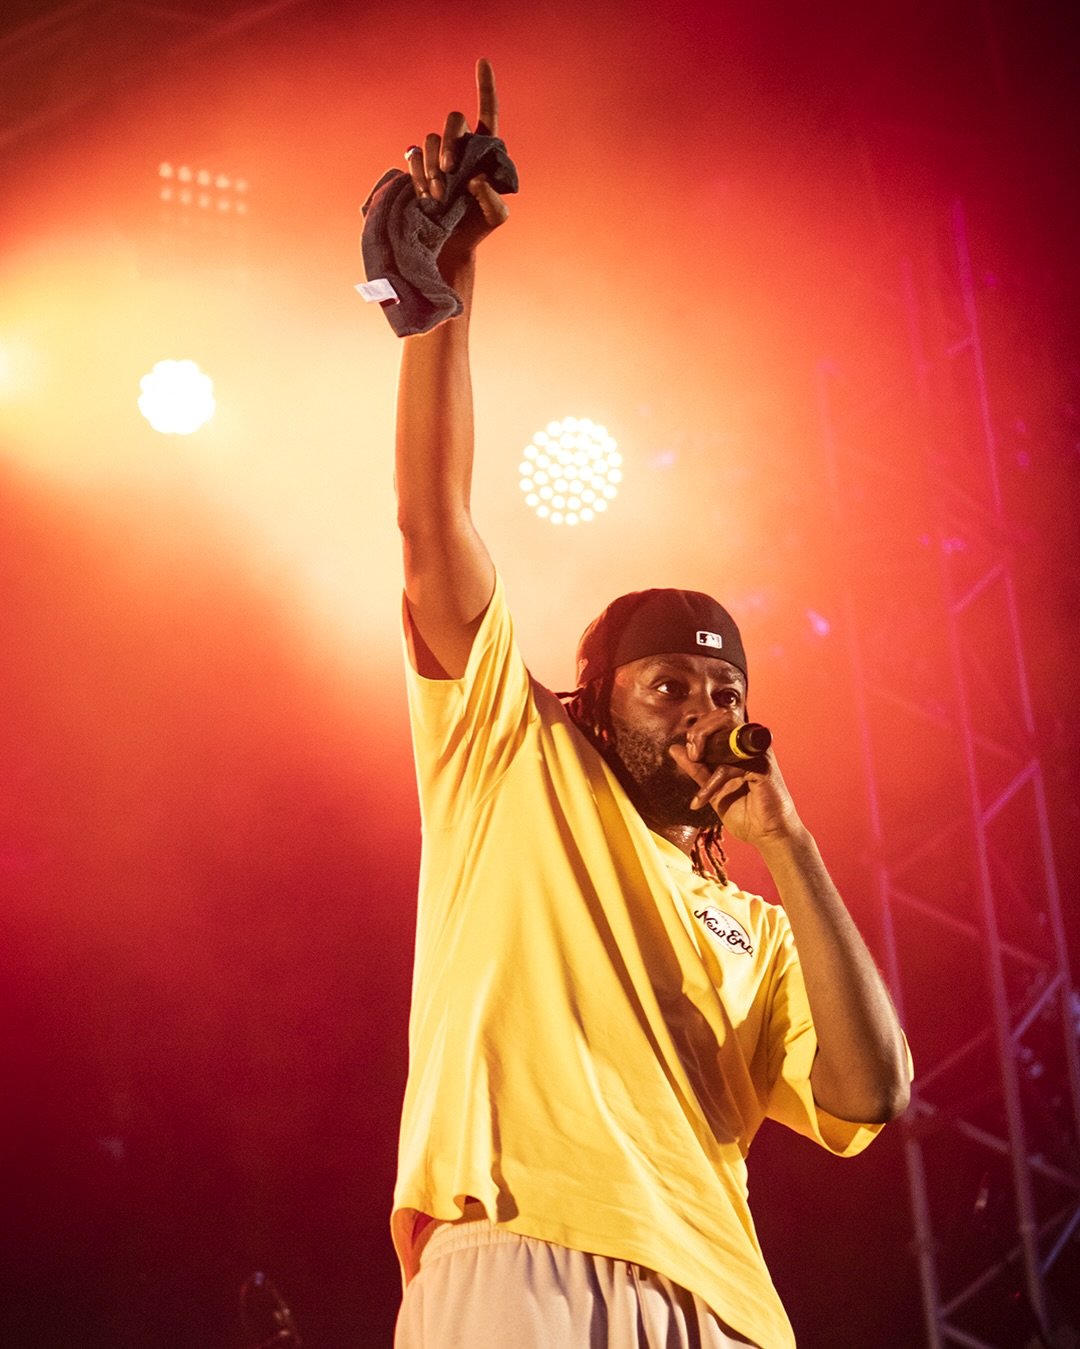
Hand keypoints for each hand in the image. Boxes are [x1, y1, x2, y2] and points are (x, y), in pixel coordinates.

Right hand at [405, 58, 508, 257]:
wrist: (452, 245)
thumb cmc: (479, 228)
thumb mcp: (496, 216)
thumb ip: (493, 197)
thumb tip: (475, 179)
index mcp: (486, 149)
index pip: (488, 111)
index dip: (485, 86)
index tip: (482, 60)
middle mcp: (462, 146)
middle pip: (453, 120)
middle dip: (449, 141)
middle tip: (449, 172)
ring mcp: (438, 156)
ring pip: (430, 139)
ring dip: (433, 166)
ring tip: (438, 196)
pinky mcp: (419, 168)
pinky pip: (413, 157)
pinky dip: (418, 175)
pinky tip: (425, 196)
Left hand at [669, 715, 802, 850]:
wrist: (768, 836)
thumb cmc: (745, 812)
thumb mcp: (712, 788)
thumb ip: (696, 768)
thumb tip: (675, 748)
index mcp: (740, 747)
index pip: (717, 719)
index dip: (699, 728)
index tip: (689, 752)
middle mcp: (752, 745)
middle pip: (724, 716)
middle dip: (700, 730)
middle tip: (692, 753)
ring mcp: (760, 753)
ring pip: (728, 732)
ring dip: (705, 746)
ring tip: (694, 763)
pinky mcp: (763, 767)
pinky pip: (730, 766)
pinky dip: (712, 782)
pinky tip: (700, 800)